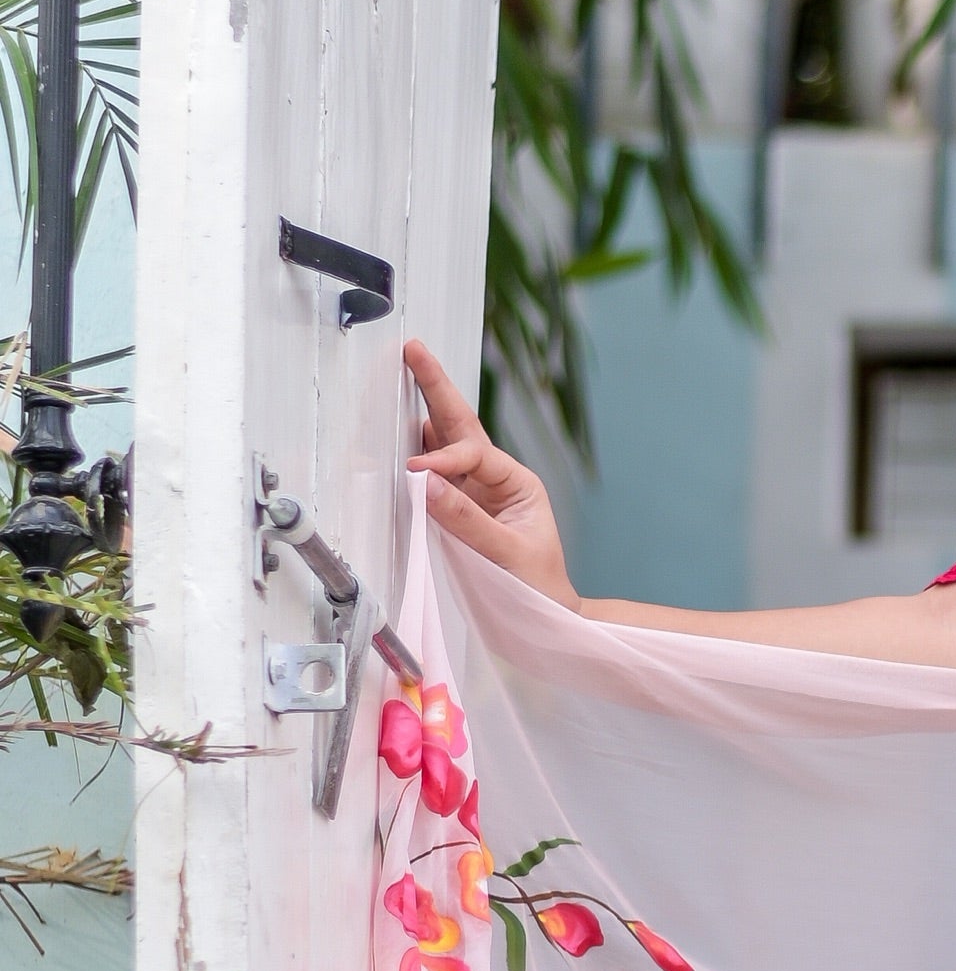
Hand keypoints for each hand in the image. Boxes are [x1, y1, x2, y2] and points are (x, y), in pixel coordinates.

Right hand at [403, 339, 577, 603]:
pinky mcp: (454, 511)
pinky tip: (397, 431)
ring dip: (422, 411)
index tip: (415, 476)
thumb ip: (467, 521)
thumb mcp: (508, 555)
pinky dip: (412, 452)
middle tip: (414, 350)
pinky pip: (431, 477)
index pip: (474, 456)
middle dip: (437, 388)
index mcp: (517, 483)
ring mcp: (472, 494)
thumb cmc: (537, 589)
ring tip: (405, 372)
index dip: (443, 461)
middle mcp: (495, 480)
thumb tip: (425, 483)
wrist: (544, 620)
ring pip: (443, 444)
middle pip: (461, 427)